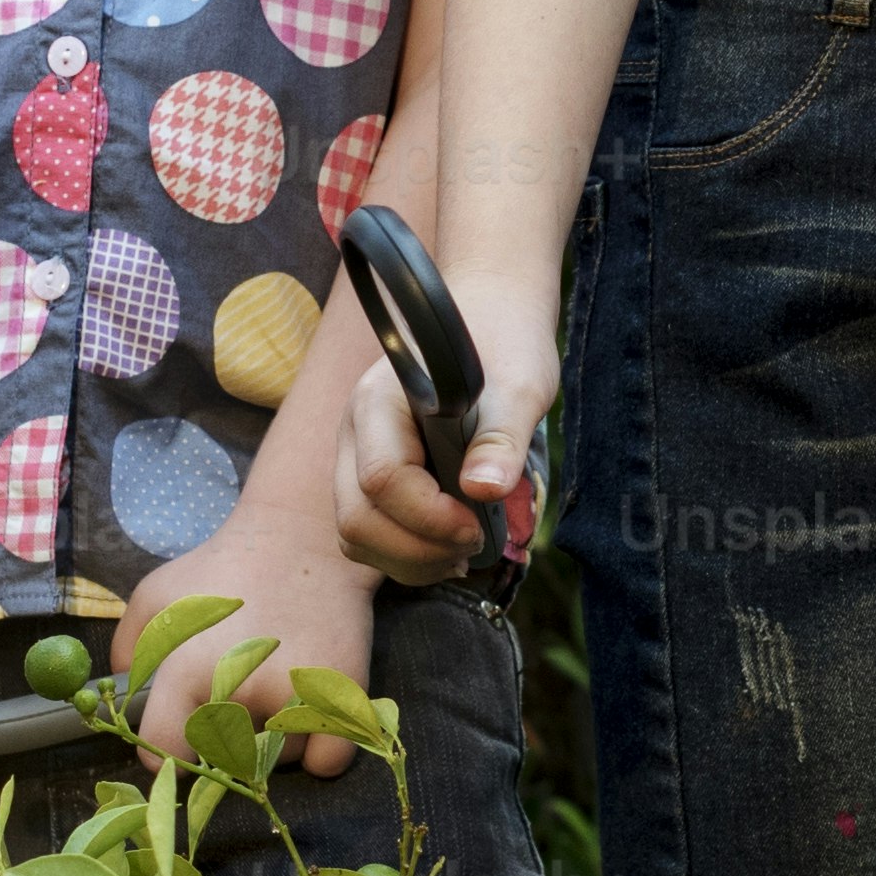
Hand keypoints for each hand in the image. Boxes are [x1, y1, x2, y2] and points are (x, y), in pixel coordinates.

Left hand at [127, 500, 375, 781]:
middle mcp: (240, 687)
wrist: (302, 536)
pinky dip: (320, 747)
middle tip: (238, 697)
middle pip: (225, 758)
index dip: (168, 750)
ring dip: (275, 738)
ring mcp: (294, 694)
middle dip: (228, 739)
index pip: (164, 748)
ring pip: (278, 758)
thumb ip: (130, 652)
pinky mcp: (341, 695)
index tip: (180, 738)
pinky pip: (327, 762)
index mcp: (189, 667)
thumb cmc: (222, 569)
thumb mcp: (156, 594)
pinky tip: (310, 710)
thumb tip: (128, 703)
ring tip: (278, 682)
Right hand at [334, 259, 551, 586]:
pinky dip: (406, 552)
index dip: (431, 518)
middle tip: (475, 545)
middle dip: (418, 550)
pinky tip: (450, 545)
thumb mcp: (520, 385)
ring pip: (356, 535)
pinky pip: (370, 531)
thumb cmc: (504, 343)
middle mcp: (356, 432)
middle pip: (356, 520)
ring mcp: (358, 455)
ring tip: (465, 552)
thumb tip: (484, 491)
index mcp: (380, 402)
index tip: (480, 524)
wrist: (490, 316)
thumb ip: (502, 437)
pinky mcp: (372, 474)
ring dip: (410, 559)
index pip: (382, 481)